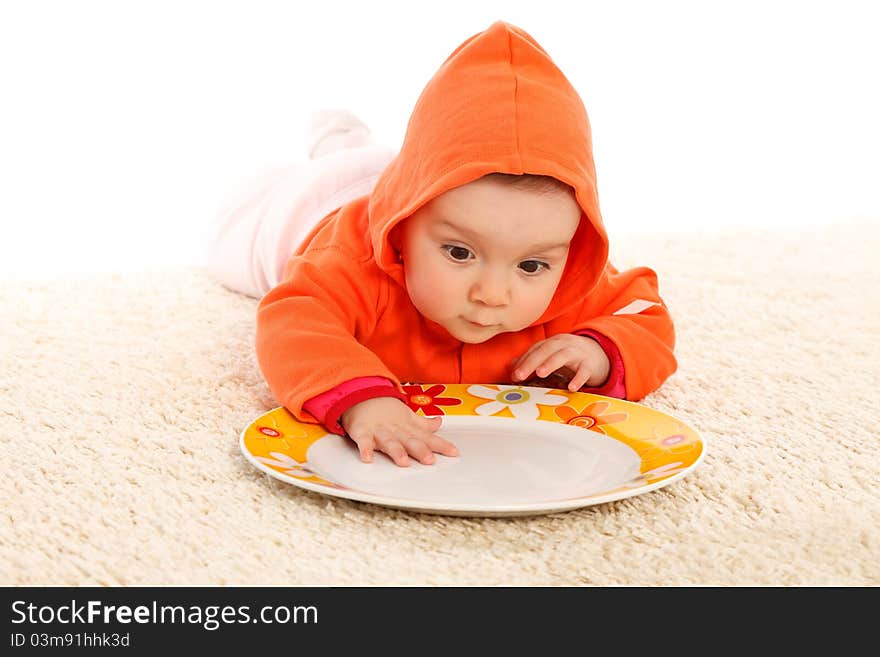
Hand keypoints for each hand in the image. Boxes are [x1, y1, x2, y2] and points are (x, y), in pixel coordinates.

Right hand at [340, 396, 458, 466]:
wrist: (363, 396)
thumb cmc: (387, 411)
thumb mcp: (408, 417)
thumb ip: (424, 425)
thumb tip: (440, 423)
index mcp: (408, 428)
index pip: (428, 438)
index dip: (441, 445)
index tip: (454, 453)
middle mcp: (396, 430)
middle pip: (410, 441)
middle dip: (420, 450)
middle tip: (430, 460)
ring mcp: (379, 431)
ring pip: (389, 442)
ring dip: (396, 451)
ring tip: (403, 461)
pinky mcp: (363, 431)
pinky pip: (363, 441)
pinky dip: (365, 449)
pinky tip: (367, 458)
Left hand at [509, 334, 609, 390]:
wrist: (599, 353)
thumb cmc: (570, 357)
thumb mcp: (551, 355)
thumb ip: (533, 360)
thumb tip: (511, 366)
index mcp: (552, 342)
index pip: (536, 349)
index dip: (524, 360)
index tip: (514, 374)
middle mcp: (564, 344)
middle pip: (546, 350)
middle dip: (532, 362)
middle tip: (521, 375)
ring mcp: (578, 353)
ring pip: (563, 356)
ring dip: (550, 363)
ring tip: (540, 373)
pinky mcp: (590, 364)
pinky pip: (584, 371)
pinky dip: (578, 379)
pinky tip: (571, 388)